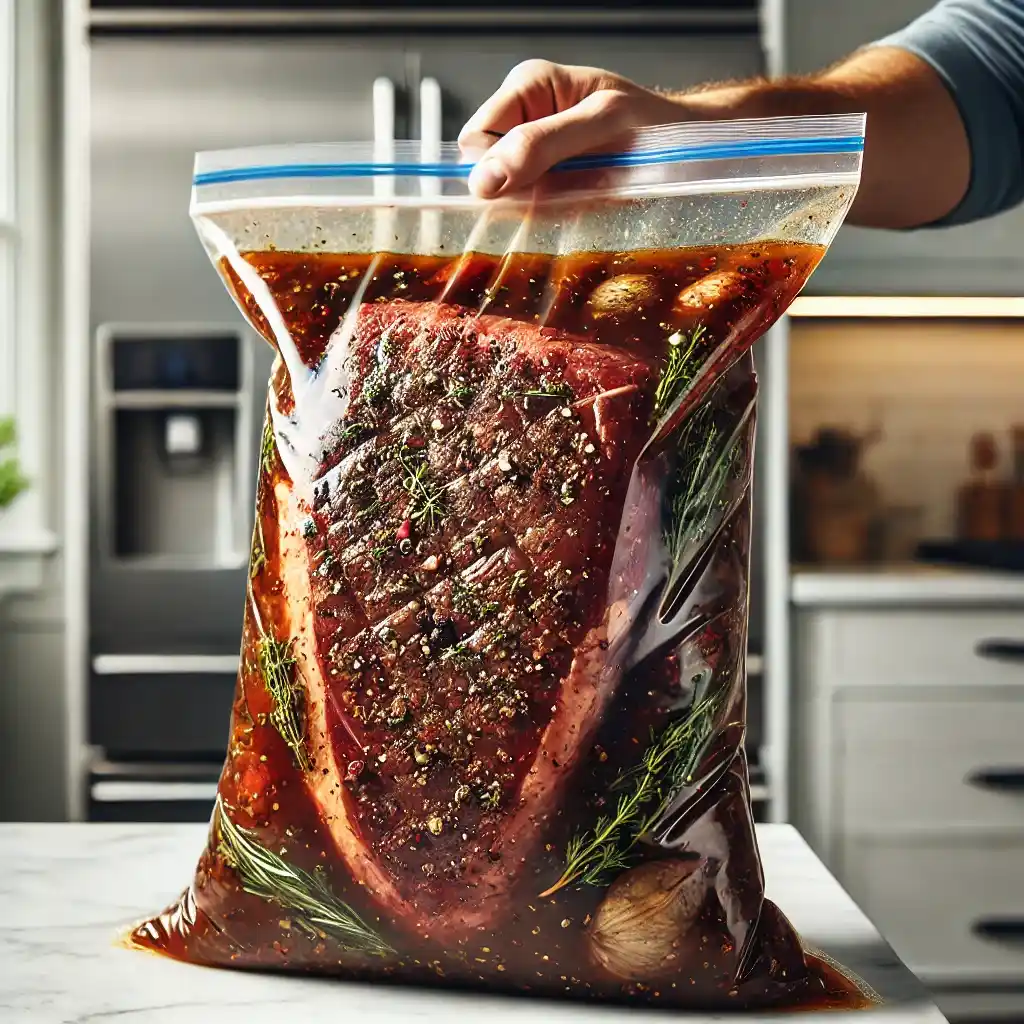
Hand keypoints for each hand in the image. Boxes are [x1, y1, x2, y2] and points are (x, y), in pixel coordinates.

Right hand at [458, 60, 686, 197]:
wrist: (691, 146)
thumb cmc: (655, 123)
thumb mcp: (602, 122)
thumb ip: (542, 144)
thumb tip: (484, 180)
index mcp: (528, 87)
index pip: (475, 140)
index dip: (494, 170)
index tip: (532, 186)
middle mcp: (524, 117)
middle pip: (487, 170)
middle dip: (520, 189)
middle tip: (567, 187)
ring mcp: (536, 152)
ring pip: (509, 194)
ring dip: (542, 204)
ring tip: (584, 190)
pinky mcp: (550, 181)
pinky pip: (533, 207)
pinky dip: (556, 212)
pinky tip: (584, 200)